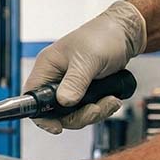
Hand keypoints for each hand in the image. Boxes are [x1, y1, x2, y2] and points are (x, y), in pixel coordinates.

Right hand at [24, 0, 145, 132]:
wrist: (126, 34)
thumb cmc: (104, 36)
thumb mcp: (88, 59)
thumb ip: (75, 82)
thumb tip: (64, 102)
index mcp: (48, 67)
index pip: (33, 98)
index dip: (41, 116)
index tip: (57, 126)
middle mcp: (56, 78)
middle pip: (56, 112)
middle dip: (78, 115)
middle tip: (96, 108)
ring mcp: (71, 86)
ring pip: (74, 114)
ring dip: (94, 112)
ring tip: (110, 100)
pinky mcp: (85, 91)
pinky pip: (88, 109)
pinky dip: (101, 108)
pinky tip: (112, 98)